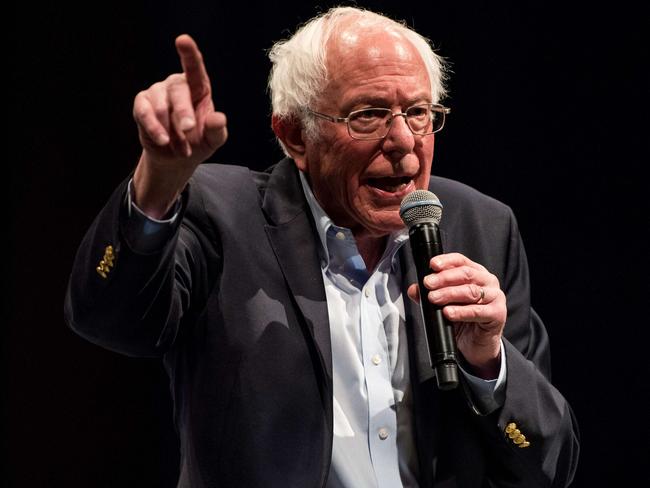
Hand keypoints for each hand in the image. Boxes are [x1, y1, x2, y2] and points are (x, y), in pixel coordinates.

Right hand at [132, 34, 227, 217]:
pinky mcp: (142, 104)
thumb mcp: (213, 140)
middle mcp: (177, 84)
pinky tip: (163, 141)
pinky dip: (155, 129)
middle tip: (189, 130)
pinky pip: (145, 113)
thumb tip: (219, 118)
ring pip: (161, 107)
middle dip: (183, 113)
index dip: (189, 53)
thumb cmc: (198, 142)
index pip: (194, 67)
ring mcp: (157, 92)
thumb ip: (217, 130)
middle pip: (178, 91)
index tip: (182, 40)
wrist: (176, 158)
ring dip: (172, 131)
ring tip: (182, 149)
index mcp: (199, 87)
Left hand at [407, 252, 506, 378]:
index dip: (446, 261)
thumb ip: (429, 294)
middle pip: (466, 274)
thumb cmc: (463, 319)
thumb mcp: (444, 304)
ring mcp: (495, 297)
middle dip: (444, 278)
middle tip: (428, 284)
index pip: (461, 260)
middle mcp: (487, 281)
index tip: (432, 265)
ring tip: (434, 299)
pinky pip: (478, 311)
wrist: (476, 344)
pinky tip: (448, 313)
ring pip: (471, 291)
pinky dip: (461, 312)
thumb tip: (414, 289)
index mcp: (476, 273)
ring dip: (450, 294)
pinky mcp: (498, 314)